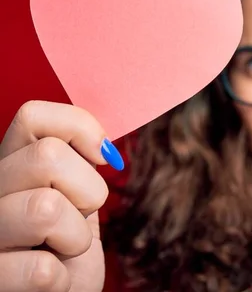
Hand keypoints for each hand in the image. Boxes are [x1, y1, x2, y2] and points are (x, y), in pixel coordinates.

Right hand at [0, 101, 122, 291]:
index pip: (33, 115)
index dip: (79, 128)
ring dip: (75, 237)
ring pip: (45, 208)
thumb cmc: (68, 245)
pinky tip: (52, 280)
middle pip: (48, 156)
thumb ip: (79, 162)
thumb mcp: (78, 195)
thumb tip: (104, 145)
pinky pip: (41, 270)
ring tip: (63, 249)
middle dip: (88, 190)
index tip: (102, 157)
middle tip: (79, 215)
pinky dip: (63, 279)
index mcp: (9, 165)